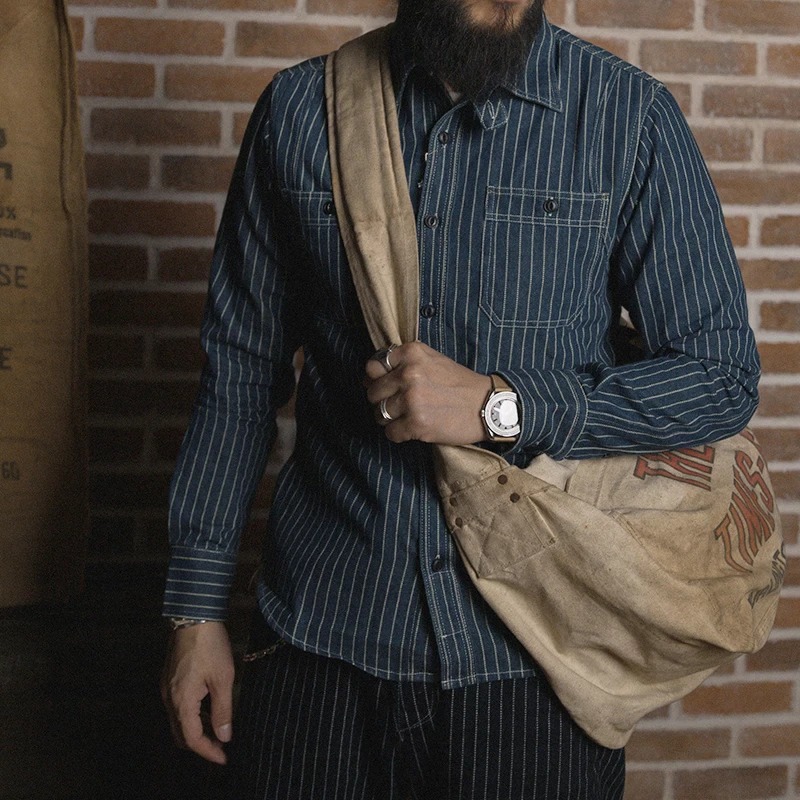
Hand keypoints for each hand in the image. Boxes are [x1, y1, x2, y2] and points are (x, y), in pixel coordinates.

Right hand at [161, 621, 234, 764]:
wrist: (194, 617)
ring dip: (195, 730)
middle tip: (220, 748)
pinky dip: (190, 715)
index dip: (208, 752)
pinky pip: (177, 707)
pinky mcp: (168, 678)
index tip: (224, 758)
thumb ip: (223, 710)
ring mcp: (166, 688)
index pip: (192, 739)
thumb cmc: (211, 646)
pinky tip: (207, 709)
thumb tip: (224, 736)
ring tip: (217, 730)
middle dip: (200, 744)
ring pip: (177, 721)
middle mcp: (169, 698)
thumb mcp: (223, 678)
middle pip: (180, 734)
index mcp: (181, 701)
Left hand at [365, 341, 491, 444]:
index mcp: (411, 353)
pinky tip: (413, 428)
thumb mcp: (432, 359)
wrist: (488, 406)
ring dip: (389, 418)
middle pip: (373, 392)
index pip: (373, 366)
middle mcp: (409, 374)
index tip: (387, 386)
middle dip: (382, 400)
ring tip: (407, 416)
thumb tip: (369, 375)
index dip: (377, 378)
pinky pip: (390, 432)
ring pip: (379, 413)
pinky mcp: (416, 424)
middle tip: (398, 405)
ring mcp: (411, 400)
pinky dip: (398, 434)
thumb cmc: (459, 384)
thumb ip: (403, 362)